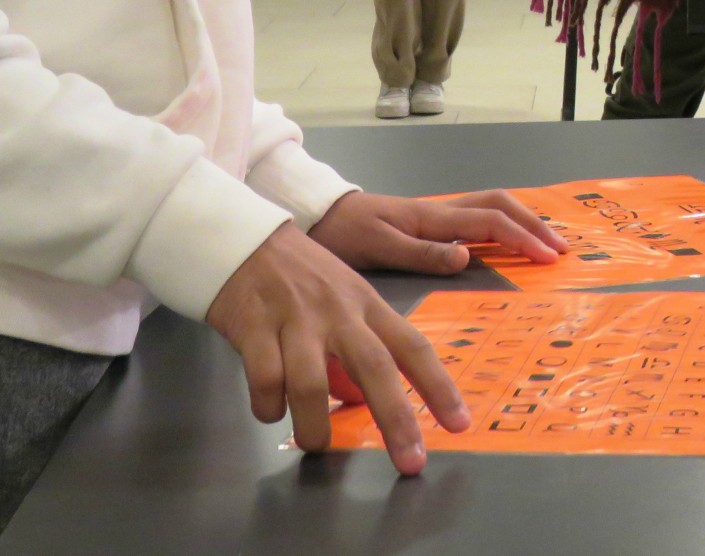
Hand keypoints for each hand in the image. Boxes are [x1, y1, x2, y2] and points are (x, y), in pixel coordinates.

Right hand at [204, 222, 466, 474]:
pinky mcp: (254, 328)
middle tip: (410, 462)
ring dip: (314, 425)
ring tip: (316, 445)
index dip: (438, 386)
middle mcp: (338, 312)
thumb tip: (366, 400)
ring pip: (311, 383)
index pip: (413, 347)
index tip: (459, 424)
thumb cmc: (301, 276)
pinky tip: (270, 410)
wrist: (245, 240)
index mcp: (367, 305)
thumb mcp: (343, 299)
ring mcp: (296, 320)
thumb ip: (358, 346)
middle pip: (375, 367)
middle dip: (396, 419)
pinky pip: (264, 380)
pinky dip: (267, 406)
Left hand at [308, 189, 568, 275]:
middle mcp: (440, 212)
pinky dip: (504, 225)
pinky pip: (477, 218)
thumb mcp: (377, 248)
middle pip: (500, 205)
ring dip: (523, 221)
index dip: (523, 239)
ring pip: (491, 207)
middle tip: (561, 249)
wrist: (317, 215)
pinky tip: (509, 240)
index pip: (491, 223)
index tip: (549, 258)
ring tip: (547, 242)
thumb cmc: (343, 234)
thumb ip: (421, 253)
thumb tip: (467, 257)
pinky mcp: (429, 223)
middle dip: (534, 224)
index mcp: (432, 218)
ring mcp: (436, 215)